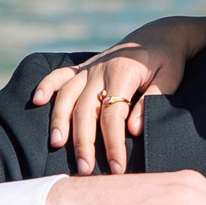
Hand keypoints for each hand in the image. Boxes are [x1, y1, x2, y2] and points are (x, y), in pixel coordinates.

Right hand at [33, 19, 203, 171]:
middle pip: (85, 109)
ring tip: (56, 145)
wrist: (160, 35)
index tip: (117, 167)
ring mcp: (89, 68)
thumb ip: (151, 101)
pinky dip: (46, 85)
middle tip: (85, 169)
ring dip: (59, 120)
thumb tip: (133, 129)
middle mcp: (101, 69)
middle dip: (83, 142)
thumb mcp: (169, 78)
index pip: (112, 115)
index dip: (113, 143)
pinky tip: (36, 100)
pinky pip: (60, 75)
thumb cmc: (167, 60)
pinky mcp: (83, 67)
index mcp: (123, 72)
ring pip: (67, 95)